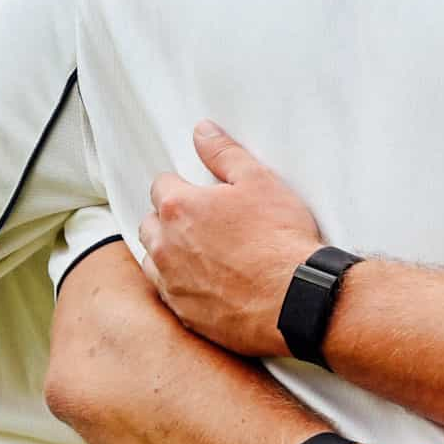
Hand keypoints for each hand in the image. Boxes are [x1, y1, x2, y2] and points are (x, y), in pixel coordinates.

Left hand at [141, 121, 324, 356]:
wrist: (294, 298)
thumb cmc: (279, 238)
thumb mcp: (260, 182)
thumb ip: (225, 154)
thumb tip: (202, 131)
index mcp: (178, 208)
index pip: (161, 186)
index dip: (183, 186)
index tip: (203, 194)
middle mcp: (164, 245)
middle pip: (149, 223)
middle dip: (169, 219)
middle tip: (204, 222)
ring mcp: (170, 281)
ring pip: (153, 259)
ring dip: (169, 253)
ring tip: (204, 253)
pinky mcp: (183, 312)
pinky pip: (169, 292)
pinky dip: (182, 284)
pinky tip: (210, 282)